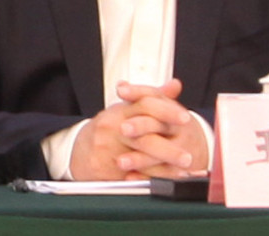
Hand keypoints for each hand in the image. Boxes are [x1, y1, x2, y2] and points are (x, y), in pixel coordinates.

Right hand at [69, 78, 208, 180]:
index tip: (186, 118)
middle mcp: (113, 127)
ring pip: (139, 159)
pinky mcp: (103, 168)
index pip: (145, 105)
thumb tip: (176, 85)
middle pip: (144, 137)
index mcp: (121, 110)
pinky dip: (150, 180)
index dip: (167, 111)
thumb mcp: (128, 108)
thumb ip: (154, 97)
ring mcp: (107, 149)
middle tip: (188, 156)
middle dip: (168, 149)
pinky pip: (130, 176)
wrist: (80, 148)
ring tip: (182, 171)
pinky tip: (166, 183)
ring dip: (163, 168)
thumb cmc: (110, 126)